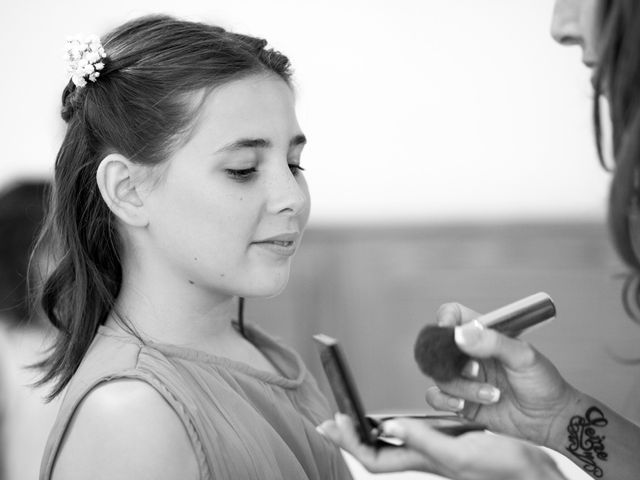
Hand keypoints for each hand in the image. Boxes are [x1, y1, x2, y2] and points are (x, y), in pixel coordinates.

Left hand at [317, 413, 566, 479]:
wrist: (540, 475)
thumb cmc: (507, 470)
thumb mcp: (462, 453)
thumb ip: (424, 442)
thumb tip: (387, 426)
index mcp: (424, 461)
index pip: (374, 457)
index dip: (351, 441)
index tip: (335, 420)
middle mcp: (426, 458)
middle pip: (377, 451)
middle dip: (352, 436)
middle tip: (331, 421)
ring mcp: (437, 451)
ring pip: (392, 443)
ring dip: (370, 430)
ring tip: (354, 417)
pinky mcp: (452, 442)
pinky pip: (414, 434)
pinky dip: (397, 424)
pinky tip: (397, 418)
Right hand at [425, 302, 578, 445]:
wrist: (550, 420)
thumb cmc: (544, 384)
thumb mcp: (524, 357)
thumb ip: (494, 342)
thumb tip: (461, 334)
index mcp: (483, 334)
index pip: (453, 315)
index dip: (445, 319)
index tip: (449, 332)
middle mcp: (469, 354)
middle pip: (439, 348)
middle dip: (453, 363)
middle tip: (475, 370)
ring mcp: (463, 377)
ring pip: (440, 376)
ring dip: (463, 388)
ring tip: (492, 394)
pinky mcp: (461, 399)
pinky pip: (436, 397)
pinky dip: (445, 401)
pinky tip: (463, 405)